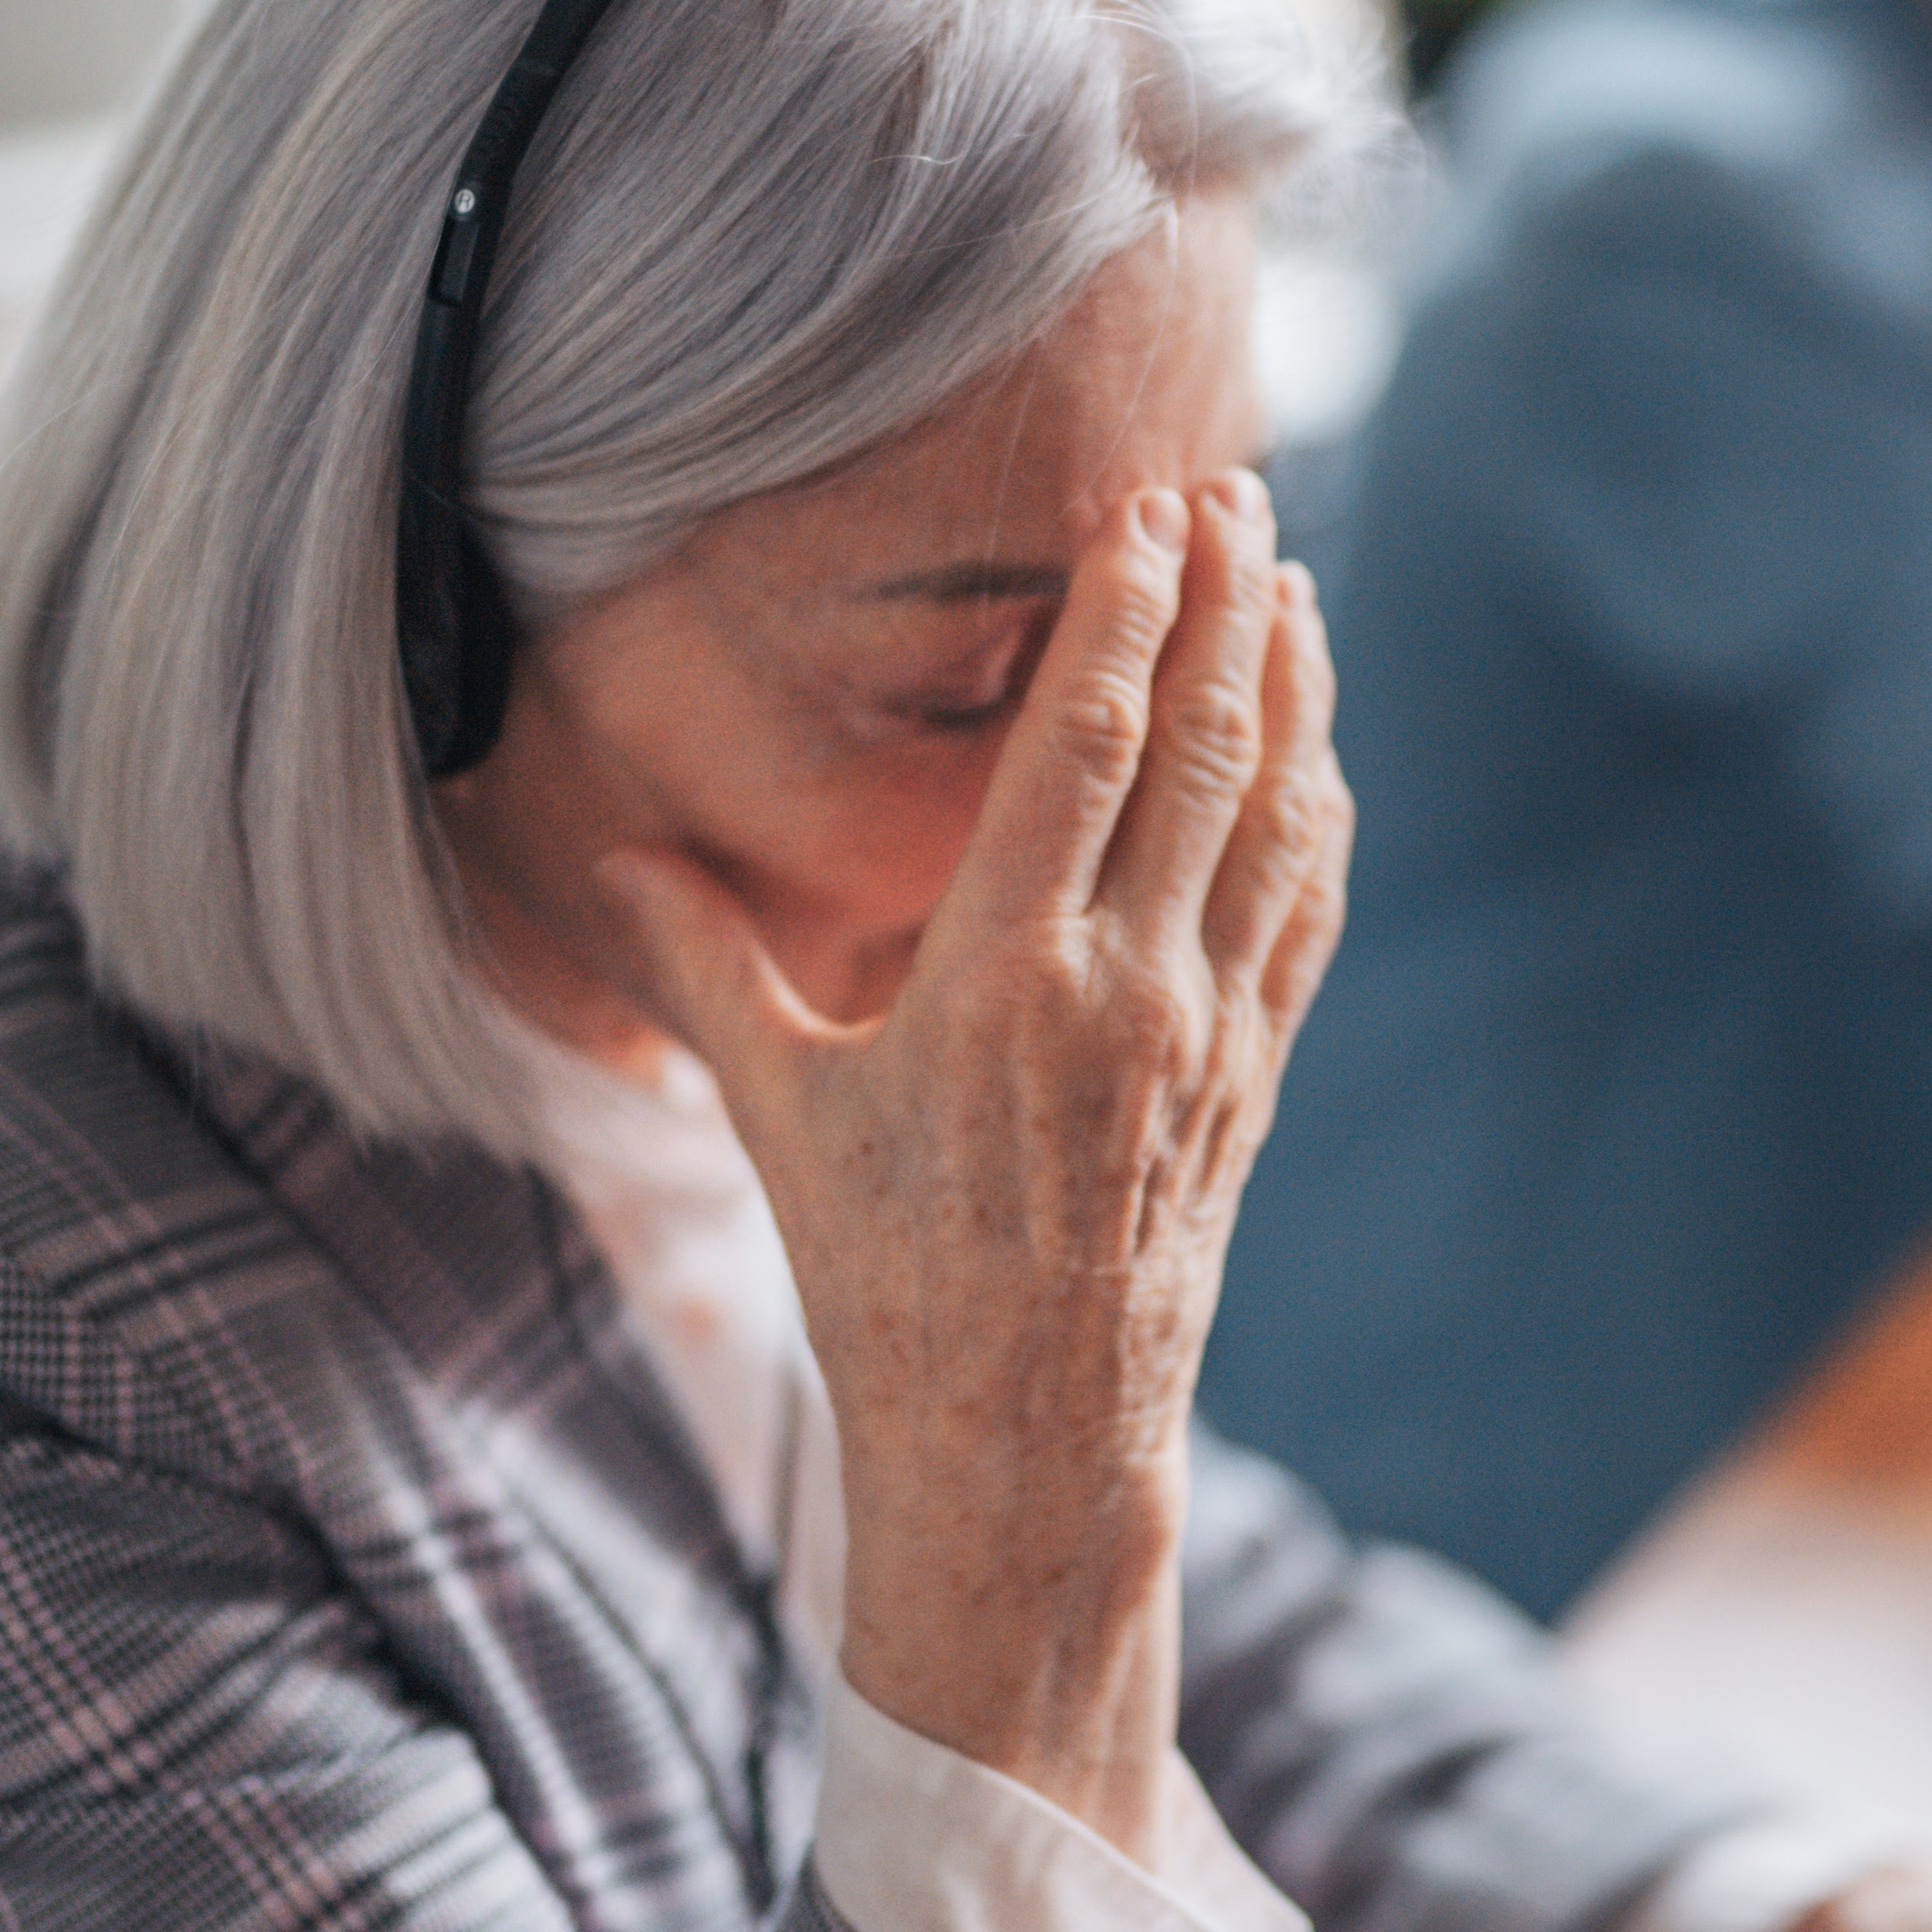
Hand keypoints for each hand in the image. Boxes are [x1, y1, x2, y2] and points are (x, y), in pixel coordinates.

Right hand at [597, 475, 1348, 1852]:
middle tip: (1234, 492)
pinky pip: (1303, 912)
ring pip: (1275, 818)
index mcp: (998, 976)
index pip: (1088, 743)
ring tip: (1288, 579)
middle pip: (1203, 749)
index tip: (1150, 508)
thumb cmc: (880, 1279)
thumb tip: (615, 858)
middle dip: (1225, 607)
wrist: (1019, 1439)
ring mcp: (1204, 1035)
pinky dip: (1316, 812)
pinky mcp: (1250, 1080)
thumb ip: (707, 970)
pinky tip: (1315, 746)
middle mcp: (1123, 989)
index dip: (1128, 612)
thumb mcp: (775, 1116)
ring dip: (1291, 688)